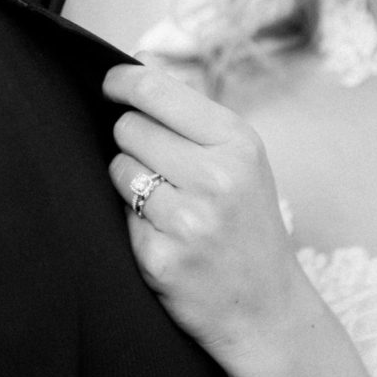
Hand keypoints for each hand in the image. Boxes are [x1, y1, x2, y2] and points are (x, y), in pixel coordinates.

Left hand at [103, 63, 306, 372]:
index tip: (110, 85)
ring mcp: (188, 222)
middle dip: (133, 141)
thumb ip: (191, 116)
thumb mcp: (241, 161)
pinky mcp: (160, 259)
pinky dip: (134, 223)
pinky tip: (165, 238)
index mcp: (238, 143)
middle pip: (129, 128)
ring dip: (130, 181)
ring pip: (118, 169)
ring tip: (165, 204)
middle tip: (159, 166)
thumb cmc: (248, 225)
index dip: (122, 82)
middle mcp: (216, 178)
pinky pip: (118, 216)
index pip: (156, 91)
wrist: (267, 311)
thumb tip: (138, 66)